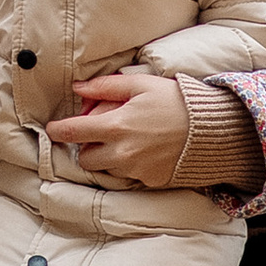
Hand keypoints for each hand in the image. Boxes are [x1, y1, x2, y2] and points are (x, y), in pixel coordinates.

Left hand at [43, 69, 189, 186]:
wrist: (213, 130)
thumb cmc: (176, 101)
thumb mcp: (141, 84)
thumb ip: (105, 87)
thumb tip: (78, 88)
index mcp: (116, 126)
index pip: (73, 132)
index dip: (58, 131)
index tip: (53, 129)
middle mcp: (123, 153)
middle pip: (86, 158)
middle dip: (87, 146)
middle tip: (100, 132)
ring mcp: (137, 170)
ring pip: (107, 169)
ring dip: (108, 156)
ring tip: (126, 139)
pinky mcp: (151, 181)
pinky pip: (128, 176)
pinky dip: (129, 165)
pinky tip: (144, 150)